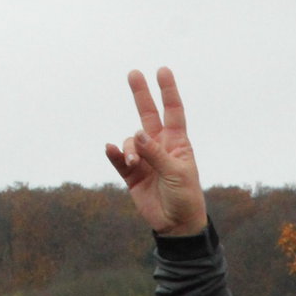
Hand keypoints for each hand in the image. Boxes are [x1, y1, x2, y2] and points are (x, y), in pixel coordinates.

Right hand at [106, 67, 208, 235]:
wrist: (176, 225)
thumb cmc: (184, 198)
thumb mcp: (176, 174)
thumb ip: (156, 154)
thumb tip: (137, 134)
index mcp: (177, 143)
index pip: (173, 112)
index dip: (168, 91)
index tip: (162, 70)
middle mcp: (160, 147)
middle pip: (148, 115)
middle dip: (141, 95)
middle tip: (134, 73)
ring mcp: (145, 159)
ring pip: (130, 141)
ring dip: (129, 148)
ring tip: (132, 161)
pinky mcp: (131, 174)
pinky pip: (118, 159)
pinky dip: (114, 154)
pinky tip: (110, 150)